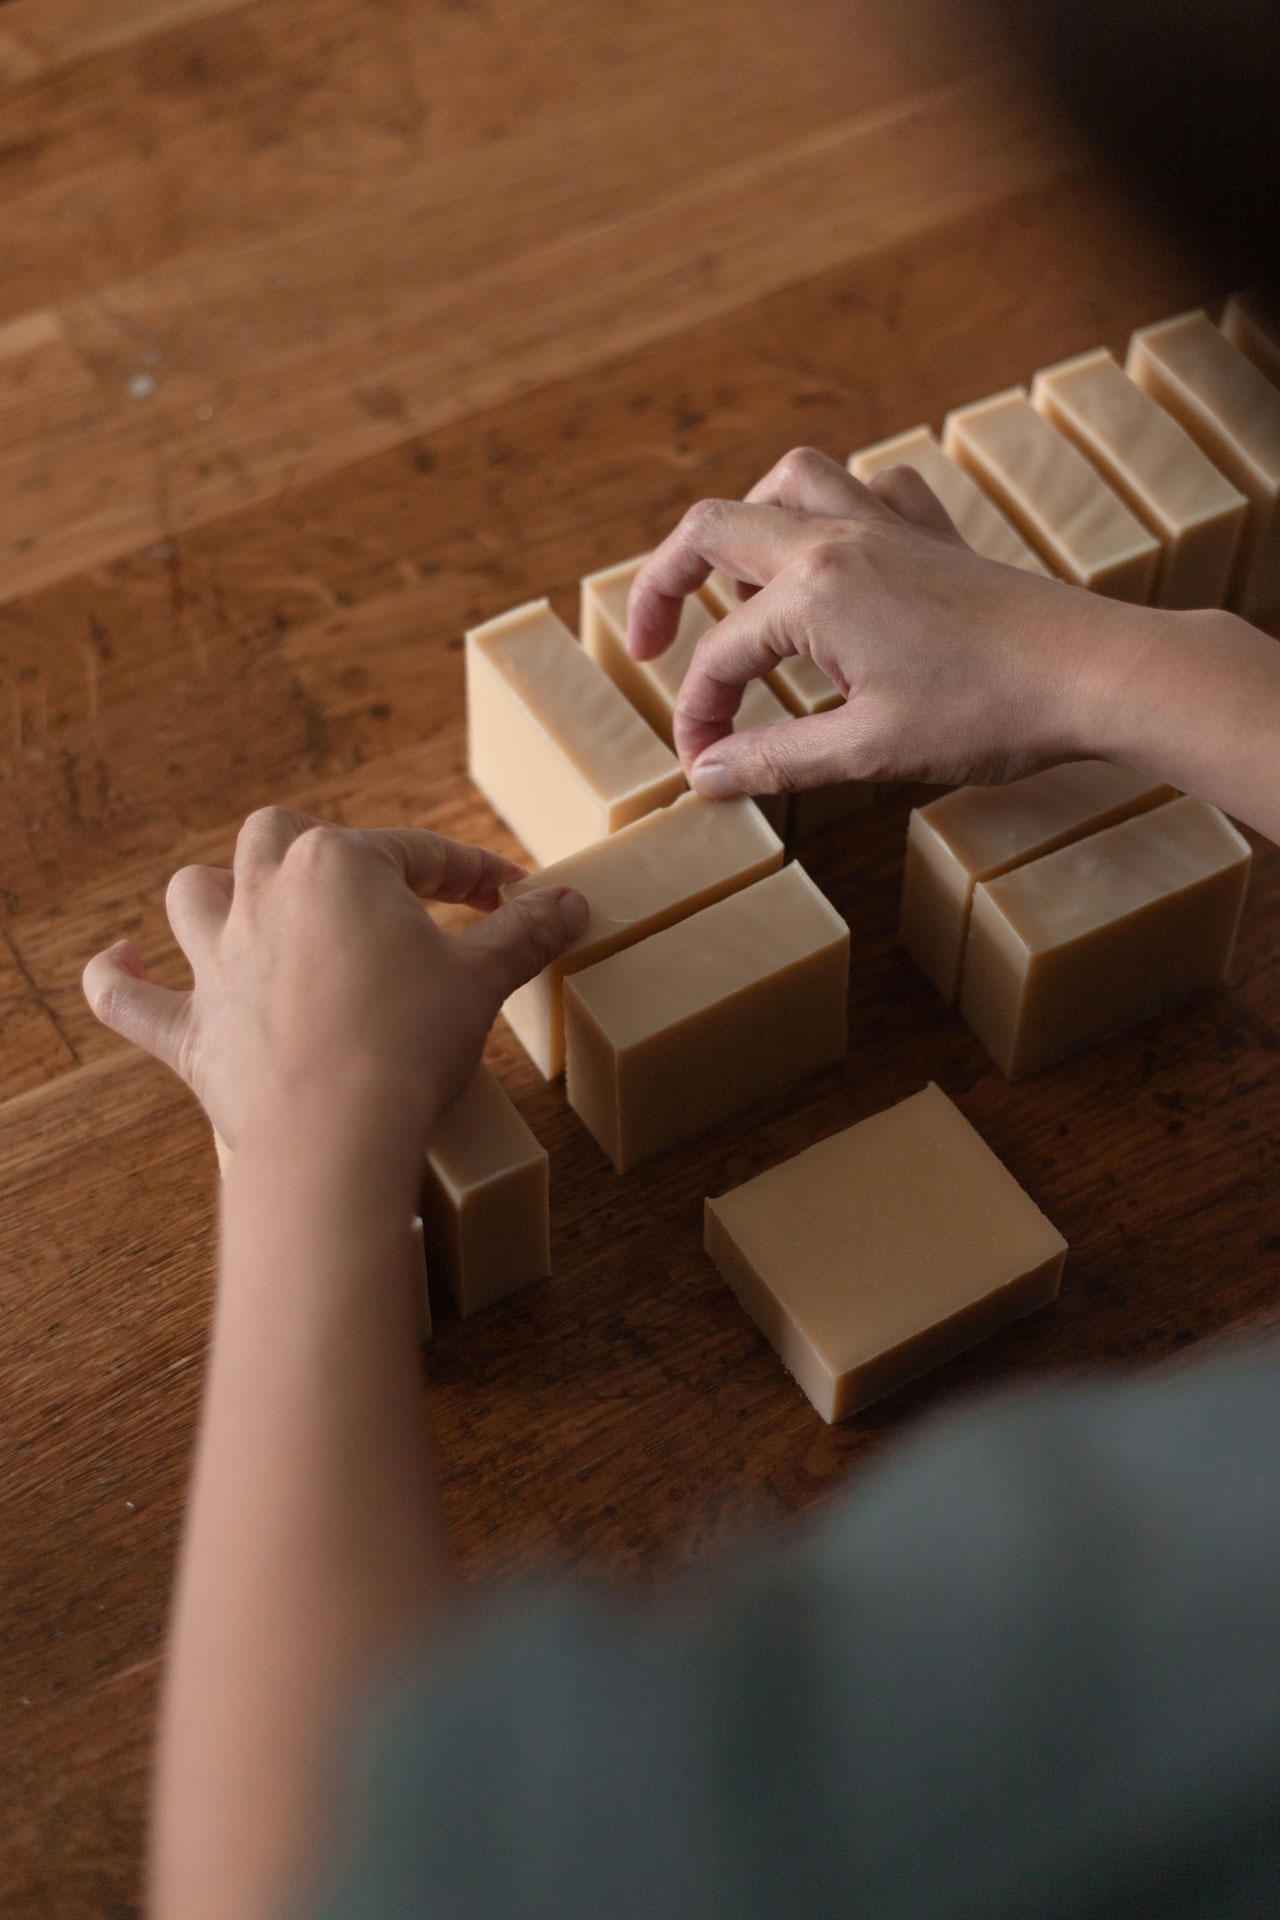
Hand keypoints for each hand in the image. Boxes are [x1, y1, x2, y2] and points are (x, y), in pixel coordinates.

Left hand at [82, 809, 586, 1157]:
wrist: (337, 1135)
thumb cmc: (411, 1044)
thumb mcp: (483, 979)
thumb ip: (525, 932)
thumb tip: (574, 901)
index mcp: (339, 865)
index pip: (417, 852)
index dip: (469, 872)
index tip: (507, 899)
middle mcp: (264, 893)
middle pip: (281, 837)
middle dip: (326, 855)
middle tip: (375, 896)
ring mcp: (217, 959)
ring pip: (196, 892)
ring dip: (221, 894)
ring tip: (255, 910)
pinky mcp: (189, 1028)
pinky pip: (128, 996)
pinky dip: (119, 977)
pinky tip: (121, 961)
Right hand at [626, 445, 1155, 795]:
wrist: (1096, 674)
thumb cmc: (988, 713)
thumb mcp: (867, 750)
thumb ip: (774, 759)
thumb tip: (706, 774)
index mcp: (812, 592)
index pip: (719, 656)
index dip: (696, 715)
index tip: (699, 763)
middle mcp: (838, 538)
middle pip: (713, 530)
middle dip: (662, 585)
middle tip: (646, 644)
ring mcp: (888, 525)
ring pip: (788, 481)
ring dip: (744, 523)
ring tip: (732, 584)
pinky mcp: (933, 535)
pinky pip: (870, 487)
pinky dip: (837, 507)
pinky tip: (837, 555)